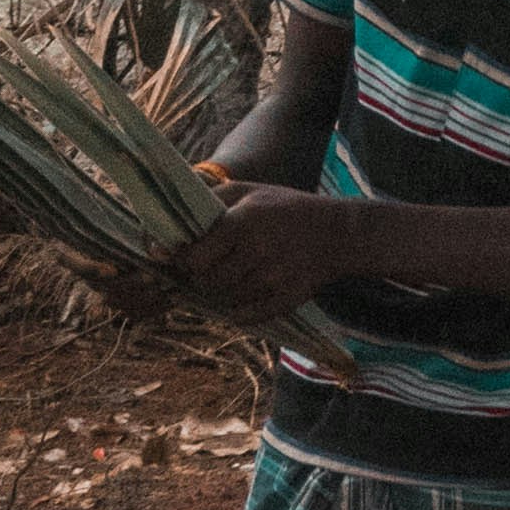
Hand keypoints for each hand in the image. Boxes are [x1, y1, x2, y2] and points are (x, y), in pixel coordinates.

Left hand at [172, 183, 342, 316]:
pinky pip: (247, 317)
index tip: (186, 257)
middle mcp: (256, 252)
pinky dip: (237, 312)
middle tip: (209, 267)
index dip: (184, 260)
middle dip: (201, 276)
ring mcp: (273, 279)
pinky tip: (242, 296)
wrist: (336, 233)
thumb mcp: (247, 192)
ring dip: (220, 291)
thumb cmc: (285, 208)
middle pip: (206, 282)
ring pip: (225, 299)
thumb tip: (173, 218)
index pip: (194, 258)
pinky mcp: (286, 299)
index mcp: (242, 223)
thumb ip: (210, 201)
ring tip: (231, 276)